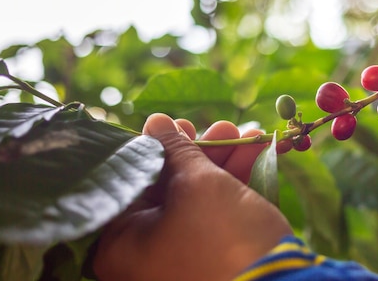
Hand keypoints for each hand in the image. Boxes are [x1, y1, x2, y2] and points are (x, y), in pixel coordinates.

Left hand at [93, 113, 291, 280]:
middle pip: (168, 185)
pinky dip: (234, 183)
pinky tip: (256, 153)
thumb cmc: (224, 237)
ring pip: (197, 196)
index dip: (159, 146)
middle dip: (202, 150)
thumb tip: (156, 123)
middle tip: (223, 127)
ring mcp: (180, 256)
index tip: (181, 124)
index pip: (134, 181)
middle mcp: (144, 254)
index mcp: (121, 244)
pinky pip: (216, 211)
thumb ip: (175, 149)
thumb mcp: (198, 183)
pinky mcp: (212, 255)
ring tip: (249, 134)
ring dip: (224, 160)